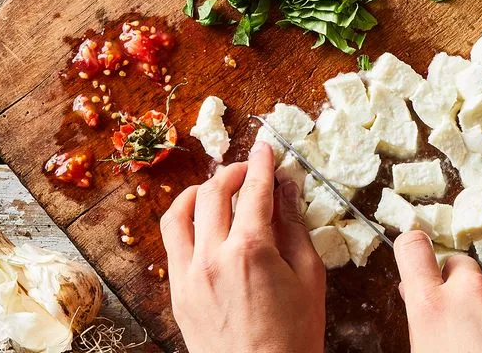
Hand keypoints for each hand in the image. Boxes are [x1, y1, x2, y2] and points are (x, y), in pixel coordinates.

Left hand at [161, 142, 325, 352]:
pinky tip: (201, 222)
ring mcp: (188, 275)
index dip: (261, 163)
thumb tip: (285, 192)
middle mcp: (212, 256)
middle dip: (232, 172)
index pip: (252, 190)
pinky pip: (171, 244)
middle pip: (213, 193)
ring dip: (198, 191)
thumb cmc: (293, 338)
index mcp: (250, 250)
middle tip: (249, 169)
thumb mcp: (309, 277)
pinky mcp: (177, 294)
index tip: (266, 148)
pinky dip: (184, 222)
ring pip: (180, 213)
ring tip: (217, 188)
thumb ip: (294, 229)